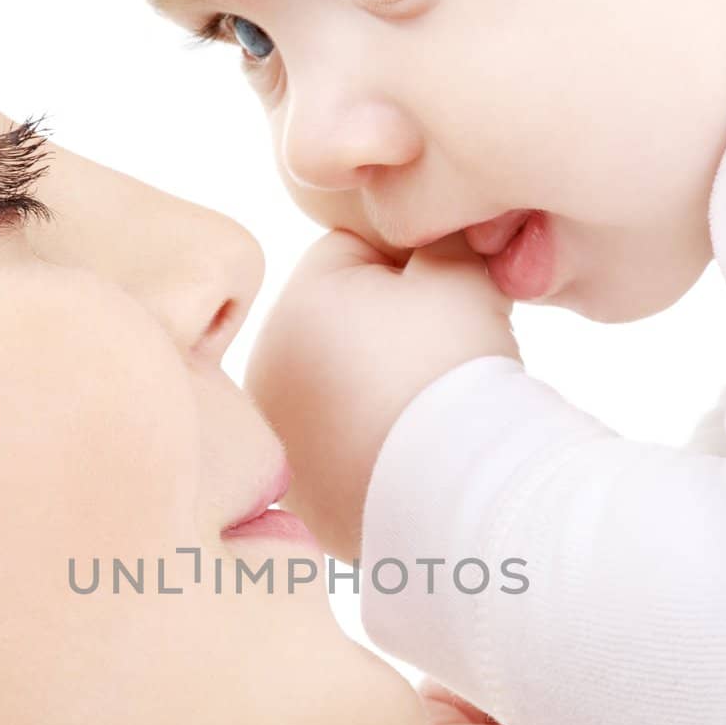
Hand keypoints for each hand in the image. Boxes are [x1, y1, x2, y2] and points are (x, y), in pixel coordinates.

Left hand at [246, 230, 519, 564]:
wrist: (458, 487)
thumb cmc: (455, 370)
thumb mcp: (460, 272)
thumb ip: (440, 234)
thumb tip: (438, 230)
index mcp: (292, 305)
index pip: (350, 252)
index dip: (410, 265)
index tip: (442, 301)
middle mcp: (265, 371)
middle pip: (335, 323)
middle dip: (383, 329)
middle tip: (437, 359)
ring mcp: (279, 439)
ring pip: (333, 387)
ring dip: (371, 388)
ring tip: (423, 410)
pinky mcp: (304, 494)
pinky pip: (339, 449)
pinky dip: (368, 446)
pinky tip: (407, 454)